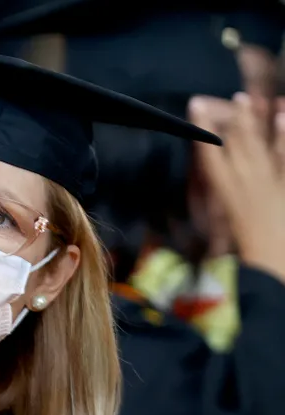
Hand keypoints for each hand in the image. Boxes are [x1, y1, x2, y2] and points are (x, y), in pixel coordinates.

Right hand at [190, 93, 284, 281]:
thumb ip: (220, 222)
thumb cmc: (252, 255)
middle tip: (221, 98)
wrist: (275, 260)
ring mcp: (270, 181)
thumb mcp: (226, 240)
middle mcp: (248, 183)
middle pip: (236, 145)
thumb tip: (208, 214)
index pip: (210, 159)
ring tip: (247, 99)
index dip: (201, 132)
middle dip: (228, 120)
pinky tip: (283, 118)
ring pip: (259, 145)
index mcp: (228, 195)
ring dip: (253, 121)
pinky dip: (284, 137)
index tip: (194, 109)